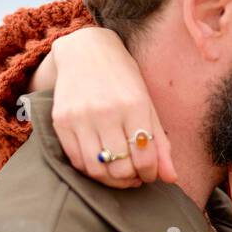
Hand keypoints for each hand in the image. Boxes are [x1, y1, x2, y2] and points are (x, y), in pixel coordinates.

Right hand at [35, 27, 176, 187]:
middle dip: (131, 179)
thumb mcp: (147, 105)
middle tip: (134, 175)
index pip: (145, 157)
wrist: (85, 51)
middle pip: (120, 168)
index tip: (149, 174)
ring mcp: (80, 117)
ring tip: (118, 173)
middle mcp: (106, 112)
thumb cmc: (123, 79)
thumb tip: (171, 178)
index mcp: (133, 106)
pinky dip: (90, 169)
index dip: (150, 174)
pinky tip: (100, 162)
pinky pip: (75, 160)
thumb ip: (160, 143)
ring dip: (110, 180)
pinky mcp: (60, 121)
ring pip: (96, 169)